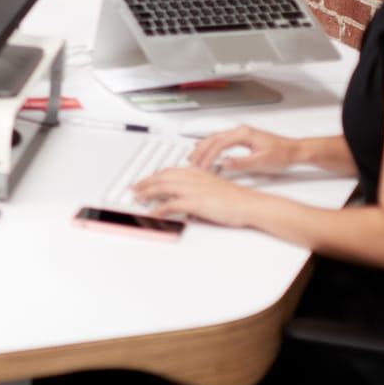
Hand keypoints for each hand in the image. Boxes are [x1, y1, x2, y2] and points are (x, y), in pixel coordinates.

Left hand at [133, 166, 260, 227]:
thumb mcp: (212, 186)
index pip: (169, 171)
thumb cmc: (235, 198)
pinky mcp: (194, 202)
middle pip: (161, 177)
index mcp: (196, 171)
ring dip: (147, 193)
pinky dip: (159, 209)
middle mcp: (191, 177)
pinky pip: (170, 205)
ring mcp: (191, 189)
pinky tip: (153, 213)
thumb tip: (185, 196)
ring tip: (138, 198)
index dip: (155, 176)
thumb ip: (197, 187)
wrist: (248, 204)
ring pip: (161, 188)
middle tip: (135, 188)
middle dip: (145, 182)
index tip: (146, 180)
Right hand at [189, 125, 300, 173]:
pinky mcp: (242, 138)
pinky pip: (220, 139)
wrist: (295, 151)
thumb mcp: (261, 162)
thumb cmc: (282, 154)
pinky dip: (210, 145)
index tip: (202, 166)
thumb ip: (241, 162)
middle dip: (200, 150)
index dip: (208, 156)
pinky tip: (205, 147)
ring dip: (203, 147)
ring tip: (193, 157)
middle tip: (191, 162)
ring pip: (215, 138)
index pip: (218, 144)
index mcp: (243, 134)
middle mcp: (240, 131)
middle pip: (213, 138)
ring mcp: (241, 134)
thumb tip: (224, 163)